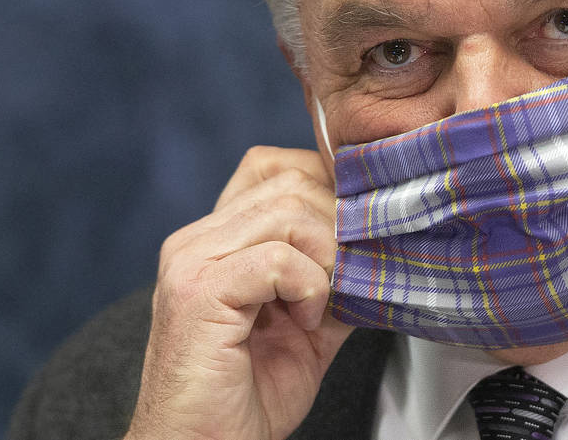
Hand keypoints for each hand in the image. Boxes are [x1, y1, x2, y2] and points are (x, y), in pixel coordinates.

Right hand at [125, 146, 351, 439]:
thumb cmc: (243, 400)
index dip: (324, 189)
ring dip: (325, 260)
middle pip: (288, 182)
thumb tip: (376, 246)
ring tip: (321, 306)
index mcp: (213, 240)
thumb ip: (330, 278)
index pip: (273, 167)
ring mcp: (191, 262)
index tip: (355, 232)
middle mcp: (195, 241)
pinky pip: (277, 260)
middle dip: (336, 226)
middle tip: (349, 275)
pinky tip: (305, 322)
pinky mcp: (199, 292)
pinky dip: (309, 287)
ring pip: (287, 213)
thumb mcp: (305, 325)